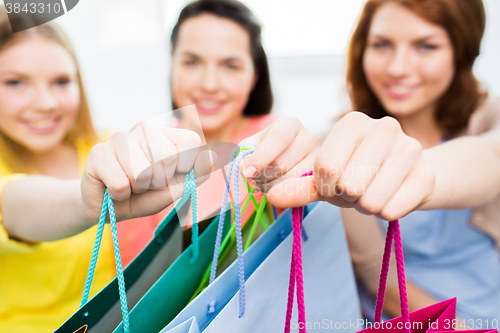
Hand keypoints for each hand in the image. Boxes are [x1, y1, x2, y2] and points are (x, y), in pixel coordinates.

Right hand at [81, 123, 214, 221]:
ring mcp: (119, 138)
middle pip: (167, 156)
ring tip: (130, 185)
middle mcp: (143, 130)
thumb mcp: (173, 190)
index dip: (186, 164)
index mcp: (165, 135)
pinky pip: (121, 183)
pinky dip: (120, 195)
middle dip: (159, 181)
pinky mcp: (98, 153)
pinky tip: (113, 188)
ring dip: (138, 188)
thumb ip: (193, 176)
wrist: (107, 209)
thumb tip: (211, 158)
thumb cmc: (142, 196)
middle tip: (146, 183)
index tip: (174, 175)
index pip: (190, 139)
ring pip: (143, 172)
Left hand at [239, 117, 318, 191]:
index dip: (262, 157)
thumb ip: (245, 156)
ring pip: (290, 180)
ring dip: (271, 187)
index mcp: (289, 124)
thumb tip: (246, 169)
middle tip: (255, 178)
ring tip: (266, 182)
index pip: (279, 137)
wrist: (282, 160)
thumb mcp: (251, 147)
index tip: (248, 172)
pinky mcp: (321, 177)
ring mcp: (318, 158)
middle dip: (262, 176)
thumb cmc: (264, 150)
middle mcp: (308, 137)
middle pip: (281, 164)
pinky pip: (300, 191)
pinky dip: (283, 194)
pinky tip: (278, 189)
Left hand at [265, 112, 434, 219]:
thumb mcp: (325, 178)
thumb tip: (271, 197)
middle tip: (357, 188)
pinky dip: (387, 212)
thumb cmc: (359, 173)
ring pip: (370, 201)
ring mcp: (411, 148)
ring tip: (373, 191)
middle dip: (347, 197)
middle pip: (348, 185)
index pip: (325, 167)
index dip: (324, 187)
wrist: (406, 176)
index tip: (333, 184)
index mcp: (353, 121)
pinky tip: (392, 196)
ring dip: (366, 206)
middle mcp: (384, 126)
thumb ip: (297, 186)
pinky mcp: (427, 174)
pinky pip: (393, 210)